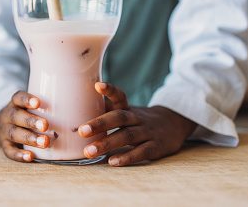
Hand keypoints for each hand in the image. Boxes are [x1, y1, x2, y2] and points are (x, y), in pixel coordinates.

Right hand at [0, 91, 49, 161]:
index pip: (18, 97)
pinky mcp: (4, 145)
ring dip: (29, 138)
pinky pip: (9, 151)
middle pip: (16, 116)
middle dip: (31, 121)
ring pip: (14, 133)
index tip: (38, 103)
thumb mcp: (30, 107)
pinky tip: (30, 156)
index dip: (26, 99)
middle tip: (45, 125)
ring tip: (44, 142)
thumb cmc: (25, 114)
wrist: (2, 126)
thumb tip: (77, 106)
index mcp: (15, 103)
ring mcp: (4, 131)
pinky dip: (19, 154)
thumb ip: (47, 106)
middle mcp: (7, 116)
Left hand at [78, 82, 196, 166]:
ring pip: (127, 136)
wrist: (174, 124)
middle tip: (81, 130)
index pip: (119, 96)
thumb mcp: (125, 110)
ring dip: (107, 143)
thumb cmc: (138, 118)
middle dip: (100, 123)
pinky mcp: (157, 146)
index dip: (110, 90)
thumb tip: (73, 111)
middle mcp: (137, 118)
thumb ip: (104, 110)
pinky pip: (142, 151)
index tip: (97, 85)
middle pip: (119, 117)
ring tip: (89, 151)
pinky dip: (127, 157)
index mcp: (128, 108)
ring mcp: (148, 132)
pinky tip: (112, 161)